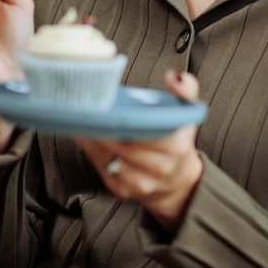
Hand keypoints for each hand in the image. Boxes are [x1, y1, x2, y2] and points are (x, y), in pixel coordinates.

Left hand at [79, 69, 203, 231]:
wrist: (178, 181)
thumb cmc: (177, 142)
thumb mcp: (187, 114)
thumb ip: (186, 90)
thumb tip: (173, 77)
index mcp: (176, 146)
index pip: (143, 129)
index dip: (121, 119)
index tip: (104, 106)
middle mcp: (160, 167)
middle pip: (121, 143)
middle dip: (101, 127)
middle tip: (85, 109)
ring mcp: (141, 182)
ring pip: (108, 156)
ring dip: (91, 139)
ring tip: (80, 121)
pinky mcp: (124, 191)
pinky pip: (102, 168)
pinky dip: (91, 152)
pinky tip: (85, 138)